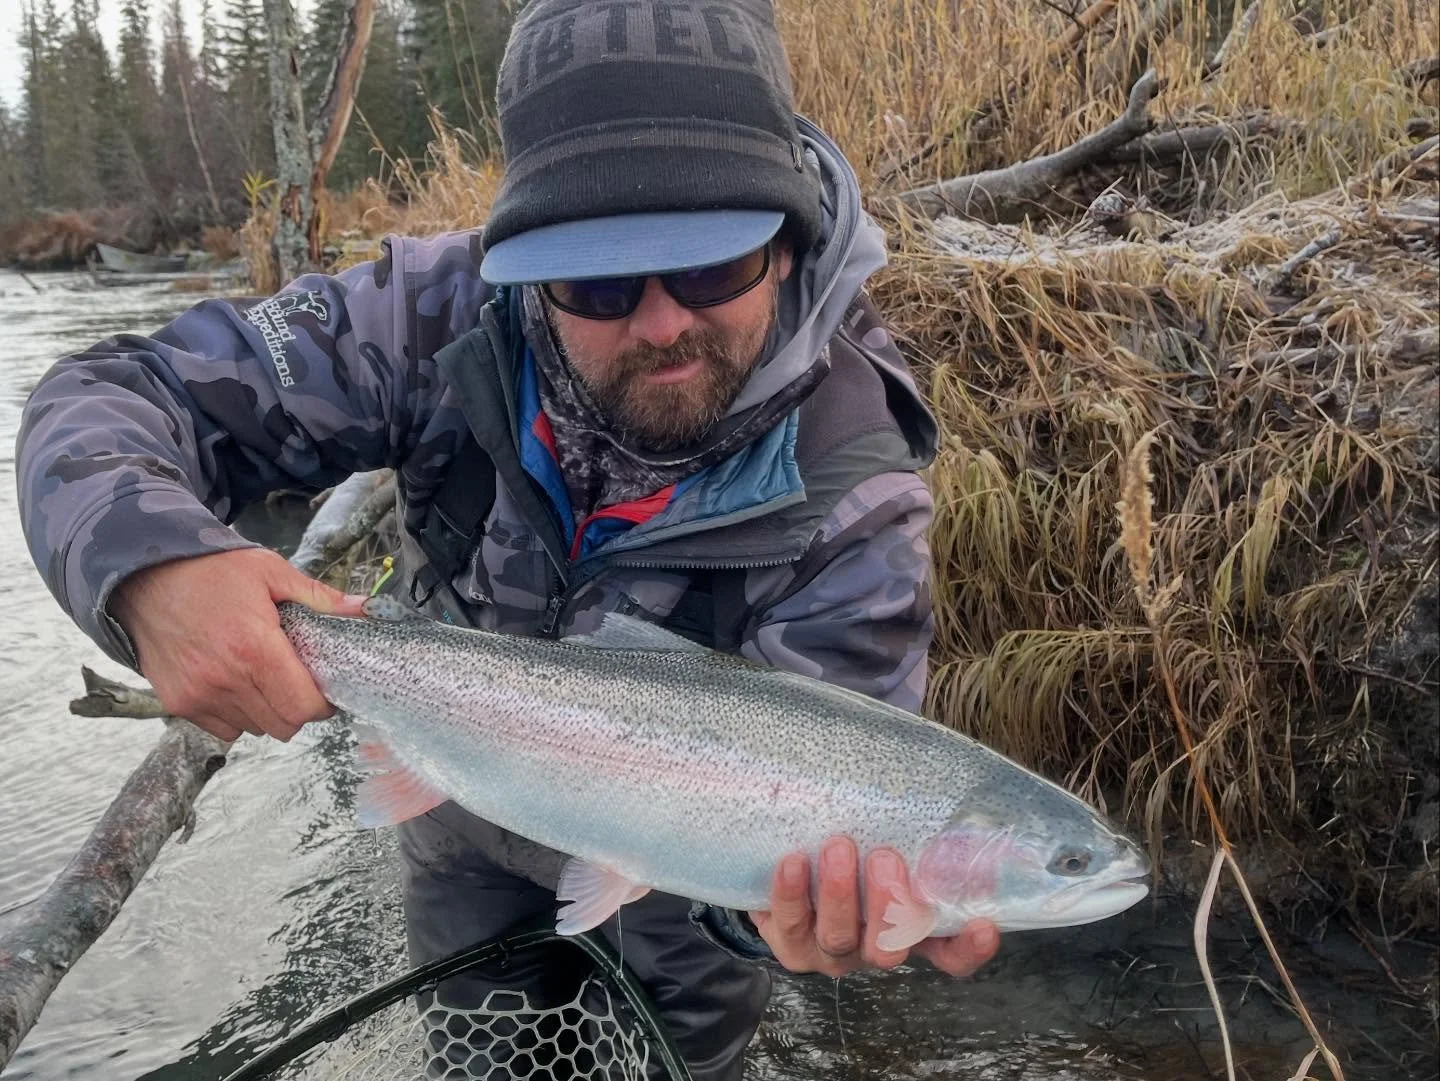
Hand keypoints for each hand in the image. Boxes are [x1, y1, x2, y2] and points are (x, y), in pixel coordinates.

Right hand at [109, 548, 368, 742]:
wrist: (143, 574)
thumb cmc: (211, 570)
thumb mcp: (271, 572)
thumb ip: (320, 597)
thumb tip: (367, 609)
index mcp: (255, 649)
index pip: (304, 707)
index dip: (324, 704)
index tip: (326, 689)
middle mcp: (225, 680)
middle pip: (283, 725)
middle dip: (298, 708)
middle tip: (298, 681)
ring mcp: (198, 695)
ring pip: (255, 729)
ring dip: (268, 712)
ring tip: (263, 677)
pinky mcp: (177, 702)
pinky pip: (223, 728)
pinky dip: (237, 715)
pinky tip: (235, 682)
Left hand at [749, 836, 999, 977]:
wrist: (787, 856)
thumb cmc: (853, 844)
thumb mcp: (885, 838)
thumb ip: (916, 834)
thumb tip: (959, 808)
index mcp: (909, 928)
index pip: (951, 954)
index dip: (969, 947)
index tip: (983, 923)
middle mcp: (873, 947)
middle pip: (889, 949)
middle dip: (888, 906)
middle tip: (885, 858)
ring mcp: (831, 952)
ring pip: (839, 939)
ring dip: (840, 894)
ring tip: (838, 847)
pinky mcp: (790, 944)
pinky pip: (790, 925)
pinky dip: (792, 894)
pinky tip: (793, 862)